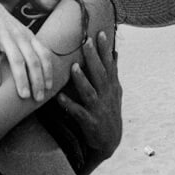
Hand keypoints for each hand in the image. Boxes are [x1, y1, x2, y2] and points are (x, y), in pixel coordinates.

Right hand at [0, 0, 53, 100]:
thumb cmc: (0, 22)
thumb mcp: (18, 31)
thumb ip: (27, 46)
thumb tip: (37, 66)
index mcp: (29, 36)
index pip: (44, 55)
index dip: (48, 72)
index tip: (49, 89)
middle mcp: (20, 37)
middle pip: (33, 61)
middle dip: (38, 81)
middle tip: (38, 98)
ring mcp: (5, 37)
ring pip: (17, 61)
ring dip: (21, 80)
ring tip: (23, 96)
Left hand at [56, 31, 122, 162]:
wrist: (109, 141)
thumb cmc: (110, 112)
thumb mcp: (115, 91)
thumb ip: (114, 72)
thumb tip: (116, 52)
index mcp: (112, 87)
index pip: (109, 65)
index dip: (105, 50)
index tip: (100, 33)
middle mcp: (106, 96)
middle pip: (100, 74)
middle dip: (94, 58)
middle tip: (86, 42)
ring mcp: (98, 109)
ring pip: (90, 92)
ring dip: (82, 80)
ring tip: (73, 67)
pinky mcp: (90, 122)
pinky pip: (78, 112)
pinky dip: (69, 105)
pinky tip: (59, 97)